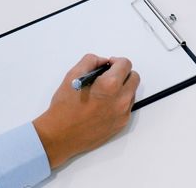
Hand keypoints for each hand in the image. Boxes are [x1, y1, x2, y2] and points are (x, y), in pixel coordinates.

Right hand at [33, 54, 139, 168]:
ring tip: (103, 92)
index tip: (108, 65)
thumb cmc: (64, 107)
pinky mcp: (121, 124)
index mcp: (110, 85)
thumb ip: (90, 61)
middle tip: (107, 76)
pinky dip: (119, 101)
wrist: (61, 135)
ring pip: (131, 92)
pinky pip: (127, 107)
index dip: (116, 61)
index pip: (126, 64)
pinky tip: (103, 104)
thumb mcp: (72, 75)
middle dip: (122, 73)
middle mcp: (121, 100)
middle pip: (134, 78)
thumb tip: (103, 62)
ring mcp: (123, 114)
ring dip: (122, 88)